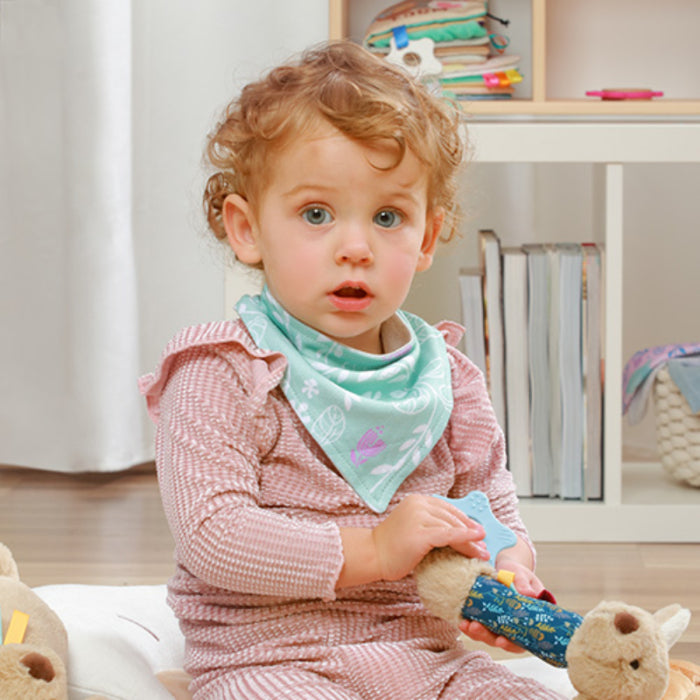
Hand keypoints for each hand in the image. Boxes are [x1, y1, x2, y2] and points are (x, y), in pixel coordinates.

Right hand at [372, 494, 488, 581]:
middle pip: (452, 517)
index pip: (448, 509)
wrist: (372, 555)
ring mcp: (419, 517)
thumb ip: (432, 525)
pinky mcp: (420, 533)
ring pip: (453, 528)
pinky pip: (449, 536)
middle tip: (484, 545)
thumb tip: (458, 533)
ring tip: (481, 553)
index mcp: (417, 500)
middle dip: (471, 532)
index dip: (465, 521)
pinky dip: (465, 540)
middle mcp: (418, 504)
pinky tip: (476, 545)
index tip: (478, 532)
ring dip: (470, 541)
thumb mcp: (414, 527)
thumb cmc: (392, 546)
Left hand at [458, 556, 546, 652]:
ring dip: (475, 632)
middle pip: (499, 640)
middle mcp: (511, 628)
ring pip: (486, 635)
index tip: (500, 640)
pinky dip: (469, 625)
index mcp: (526, 624)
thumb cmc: (519, 575)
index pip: (520, 642)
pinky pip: (477, 625)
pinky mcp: (484, 618)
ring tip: (465, 624)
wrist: (506, 569)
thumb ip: (525, 585)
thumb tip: (529, 593)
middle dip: (486, 636)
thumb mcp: (524, 577)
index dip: (511, 644)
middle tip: (475, 627)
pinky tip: (462, 621)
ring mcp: (496, 624)